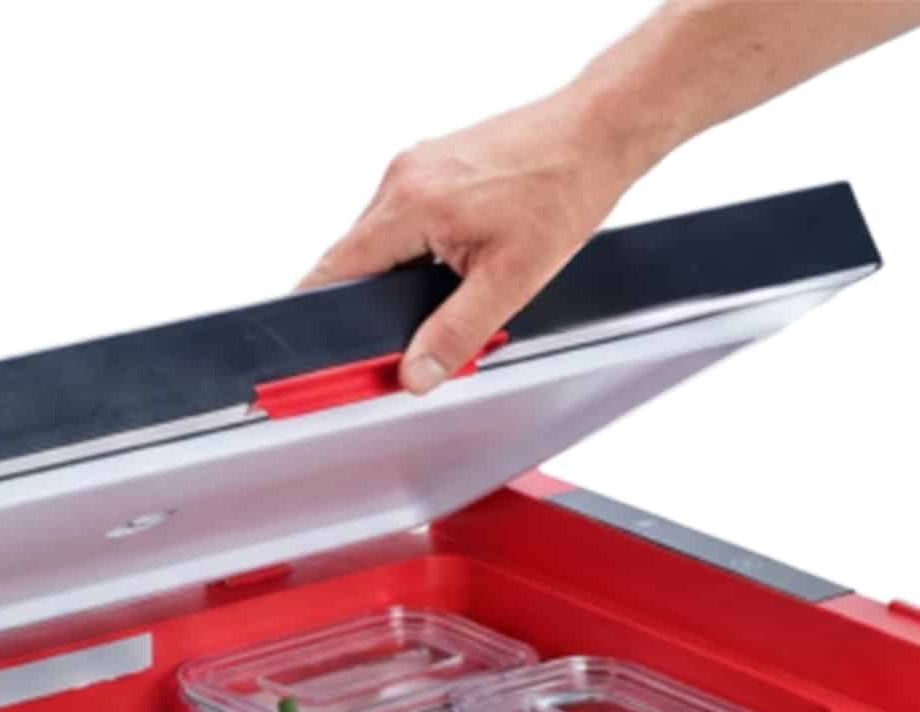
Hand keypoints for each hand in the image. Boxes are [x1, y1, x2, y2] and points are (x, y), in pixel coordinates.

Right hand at [299, 96, 647, 393]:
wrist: (597, 131)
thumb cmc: (563, 189)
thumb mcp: (510, 281)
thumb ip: (454, 334)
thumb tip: (415, 373)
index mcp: (409, 203)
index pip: (335, 270)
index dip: (321, 315)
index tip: (322, 351)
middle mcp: (402, 177)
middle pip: (354, 260)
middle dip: (370, 303)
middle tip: (406, 339)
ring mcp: (415, 165)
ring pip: (380, 241)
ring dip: (397, 276)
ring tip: (450, 287)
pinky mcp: (432, 164)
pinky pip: (403, 218)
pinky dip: (416, 249)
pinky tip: (457, 259)